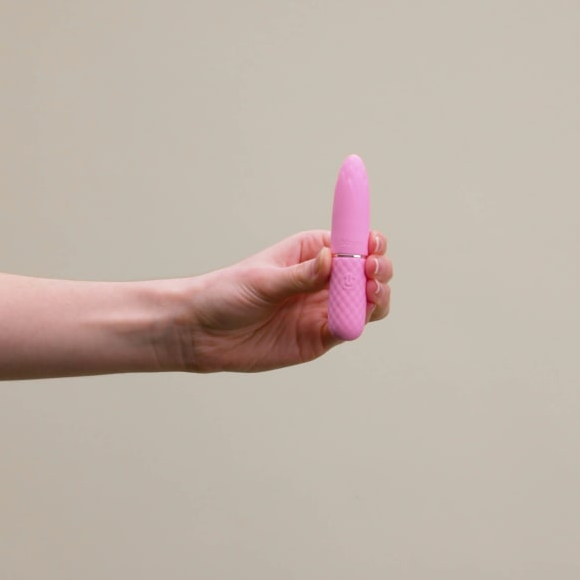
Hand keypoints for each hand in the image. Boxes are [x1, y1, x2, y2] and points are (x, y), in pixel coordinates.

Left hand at [183, 230, 391, 371]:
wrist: (201, 332)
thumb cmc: (226, 294)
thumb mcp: (263, 280)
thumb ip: (300, 275)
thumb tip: (332, 259)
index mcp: (312, 252)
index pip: (351, 241)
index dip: (368, 242)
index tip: (372, 245)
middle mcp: (323, 279)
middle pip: (367, 271)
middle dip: (378, 269)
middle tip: (371, 272)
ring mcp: (323, 309)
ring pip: (367, 302)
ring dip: (377, 296)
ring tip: (371, 293)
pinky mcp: (320, 337)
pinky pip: (348, 329)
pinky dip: (357, 323)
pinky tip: (352, 321)